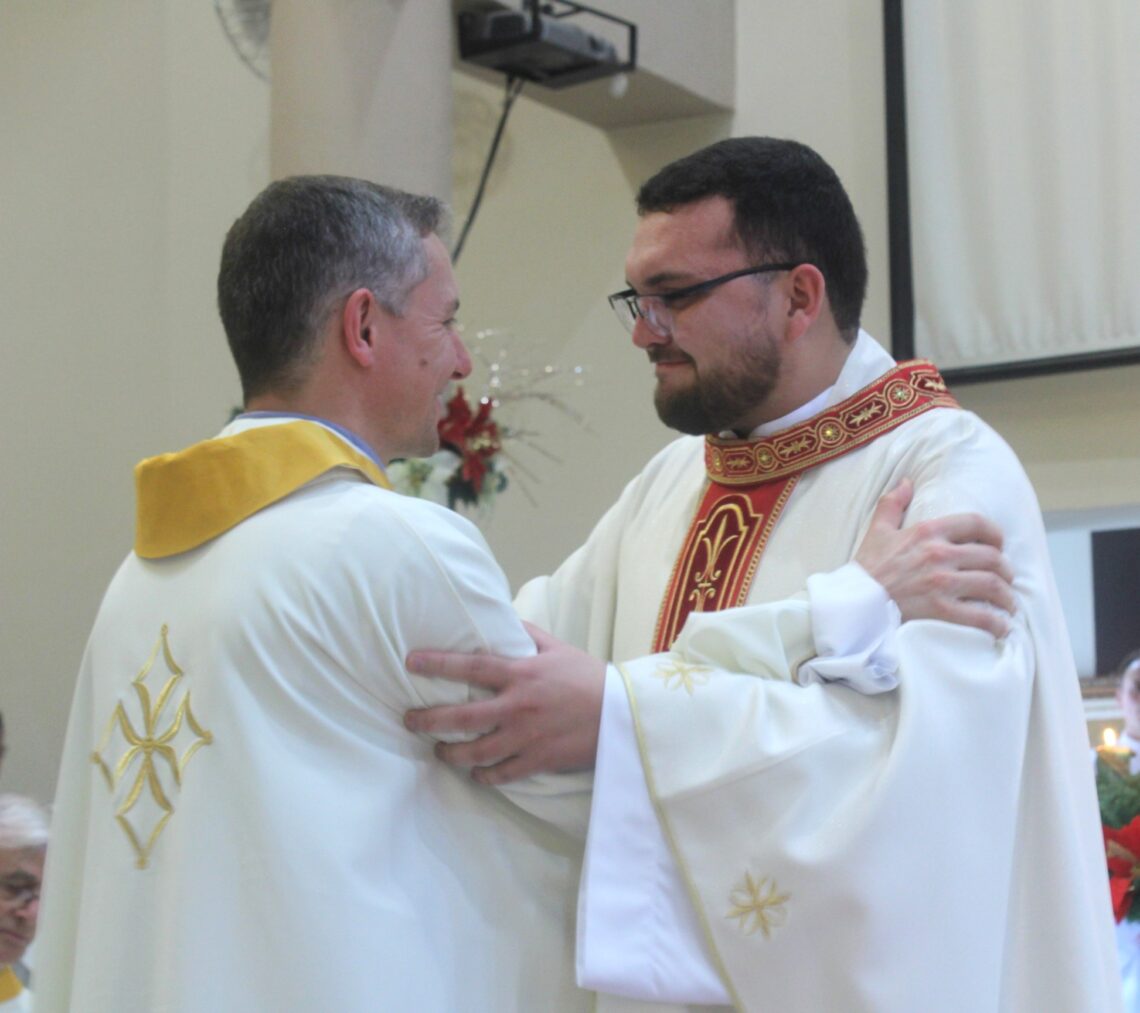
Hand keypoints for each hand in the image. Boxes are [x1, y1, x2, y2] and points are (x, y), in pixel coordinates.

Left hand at [404, 623, 605, 784]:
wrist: (623, 714)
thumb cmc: (588, 677)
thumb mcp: (558, 649)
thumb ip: (527, 635)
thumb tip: (502, 618)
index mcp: (522, 674)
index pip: (471, 666)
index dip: (438, 663)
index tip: (410, 661)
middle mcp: (518, 706)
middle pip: (462, 717)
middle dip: (429, 720)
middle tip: (409, 720)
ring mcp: (526, 737)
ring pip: (476, 751)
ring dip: (451, 753)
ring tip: (439, 751)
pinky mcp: (538, 761)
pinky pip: (501, 774)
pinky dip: (484, 775)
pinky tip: (475, 773)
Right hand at [855, 479, 1015, 636]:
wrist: (855, 602)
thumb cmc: (867, 568)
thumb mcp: (877, 530)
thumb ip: (892, 503)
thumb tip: (906, 482)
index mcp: (928, 531)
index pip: (977, 524)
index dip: (996, 534)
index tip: (999, 545)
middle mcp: (940, 554)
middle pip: (992, 558)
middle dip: (1005, 570)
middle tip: (1005, 578)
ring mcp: (942, 584)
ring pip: (993, 585)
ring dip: (1006, 596)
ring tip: (1007, 603)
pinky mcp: (941, 611)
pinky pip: (981, 616)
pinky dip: (997, 623)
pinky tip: (1001, 626)